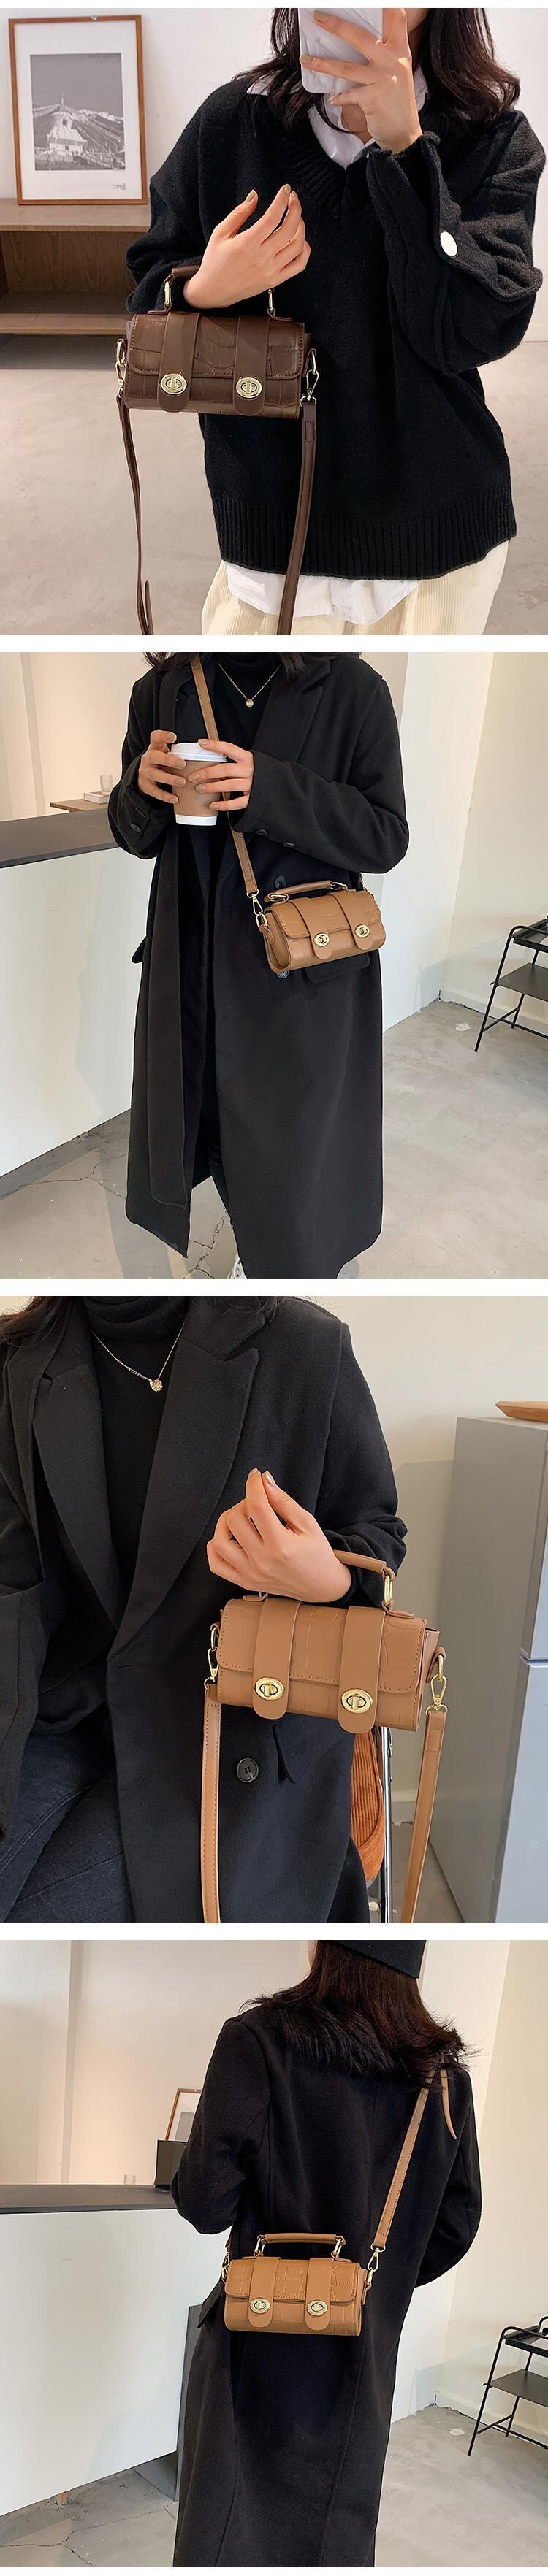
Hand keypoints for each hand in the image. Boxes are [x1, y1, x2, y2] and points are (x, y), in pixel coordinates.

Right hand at [137, 729, 187, 806]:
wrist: (146, 776)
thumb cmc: (162, 763)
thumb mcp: (167, 753)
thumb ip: (179, 751)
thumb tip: (206, 751)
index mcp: (155, 748)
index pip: (155, 737)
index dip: (163, 736)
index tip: (174, 737)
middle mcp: (147, 758)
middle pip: (154, 756)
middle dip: (168, 760)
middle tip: (182, 763)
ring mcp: (145, 772)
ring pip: (154, 774)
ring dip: (169, 778)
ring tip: (182, 782)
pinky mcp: (145, 786)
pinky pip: (154, 791)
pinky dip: (165, 796)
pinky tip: (175, 798)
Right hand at [184, 185, 310, 309]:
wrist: (213, 292)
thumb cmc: (214, 261)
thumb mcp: (220, 233)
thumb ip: (239, 213)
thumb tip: (255, 195)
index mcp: (247, 244)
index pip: (273, 217)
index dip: (282, 199)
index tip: (286, 189)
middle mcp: (262, 258)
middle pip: (289, 228)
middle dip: (295, 208)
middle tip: (293, 198)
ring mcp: (271, 271)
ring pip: (298, 245)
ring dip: (301, 226)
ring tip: (295, 217)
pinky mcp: (275, 281)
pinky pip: (299, 265)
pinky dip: (305, 250)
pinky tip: (300, 239)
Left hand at [189, 739, 253, 815]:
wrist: (277, 784)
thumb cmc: (258, 772)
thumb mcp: (248, 762)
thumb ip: (233, 761)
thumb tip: (209, 760)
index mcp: (247, 758)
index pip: (229, 748)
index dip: (215, 745)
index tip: (201, 743)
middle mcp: (249, 770)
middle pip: (225, 769)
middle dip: (207, 772)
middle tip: (193, 776)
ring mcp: (252, 784)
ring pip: (229, 785)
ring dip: (212, 787)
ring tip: (199, 789)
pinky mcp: (253, 798)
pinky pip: (237, 803)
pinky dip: (224, 805)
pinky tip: (213, 805)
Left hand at [207, 1470, 351, 1600]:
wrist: (321, 1585)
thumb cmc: (317, 1553)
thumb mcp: (307, 1522)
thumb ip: (283, 1501)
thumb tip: (263, 1480)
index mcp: (281, 1546)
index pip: (256, 1506)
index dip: (253, 1485)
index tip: (256, 1477)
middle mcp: (262, 1562)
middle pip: (234, 1520)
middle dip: (243, 1503)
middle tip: (256, 1502)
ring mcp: (251, 1574)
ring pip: (220, 1541)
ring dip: (226, 1522)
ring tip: (241, 1517)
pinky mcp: (245, 1582)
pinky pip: (216, 1564)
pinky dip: (216, 1546)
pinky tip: (229, 1536)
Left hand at [301, 9, 421, 152]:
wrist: (405, 135)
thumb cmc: (397, 102)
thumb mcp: (398, 72)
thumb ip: (384, 54)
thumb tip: (357, 39)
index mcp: (400, 50)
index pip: (396, 18)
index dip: (387, 4)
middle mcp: (392, 61)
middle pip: (360, 37)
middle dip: (336, 26)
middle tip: (317, 17)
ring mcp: (382, 80)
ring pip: (347, 67)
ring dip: (323, 63)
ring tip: (306, 59)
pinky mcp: (372, 99)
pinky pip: (348, 94)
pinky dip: (338, 97)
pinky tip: (332, 98)